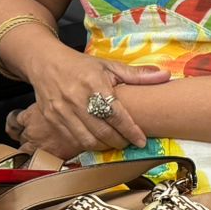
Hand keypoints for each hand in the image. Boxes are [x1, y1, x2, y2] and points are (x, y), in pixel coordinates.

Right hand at [7, 50, 170, 159]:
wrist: (46, 63)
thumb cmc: (81, 65)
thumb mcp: (109, 66)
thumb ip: (137, 74)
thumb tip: (165, 76)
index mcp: (94, 85)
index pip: (116, 115)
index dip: (130, 131)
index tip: (141, 141)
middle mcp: (76, 100)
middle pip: (102, 131)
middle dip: (119, 141)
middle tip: (129, 142)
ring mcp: (61, 111)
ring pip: (87, 139)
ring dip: (104, 146)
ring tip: (115, 142)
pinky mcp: (51, 120)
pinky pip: (73, 139)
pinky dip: (88, 144)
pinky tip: (97, 141)